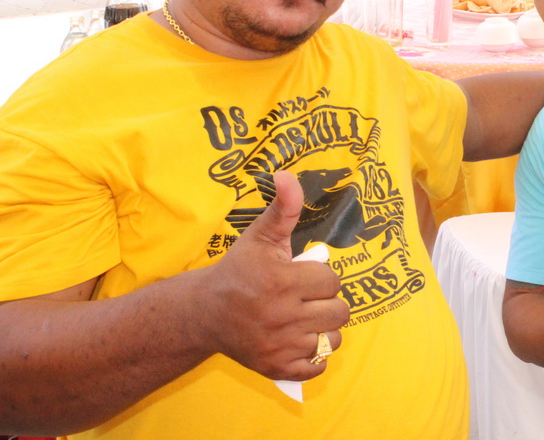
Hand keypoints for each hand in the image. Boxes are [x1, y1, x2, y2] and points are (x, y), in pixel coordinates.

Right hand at [202, 170, 348, 380]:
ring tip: (306, 318)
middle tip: (308, 298)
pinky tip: (300, 340)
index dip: (322, 277)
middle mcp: (282, 316)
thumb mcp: (260, 236)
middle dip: (327, 302)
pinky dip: (314, 356)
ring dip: (324, 329)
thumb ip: (282, 207)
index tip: (305, 276)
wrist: (205, 313)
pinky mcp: (275, 368)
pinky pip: (317, 367)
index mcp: (281, 282)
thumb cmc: (239, 270)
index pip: (332, 281)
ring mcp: (279, 346)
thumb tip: (287, 174)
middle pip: (339, 312)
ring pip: (332, 340)